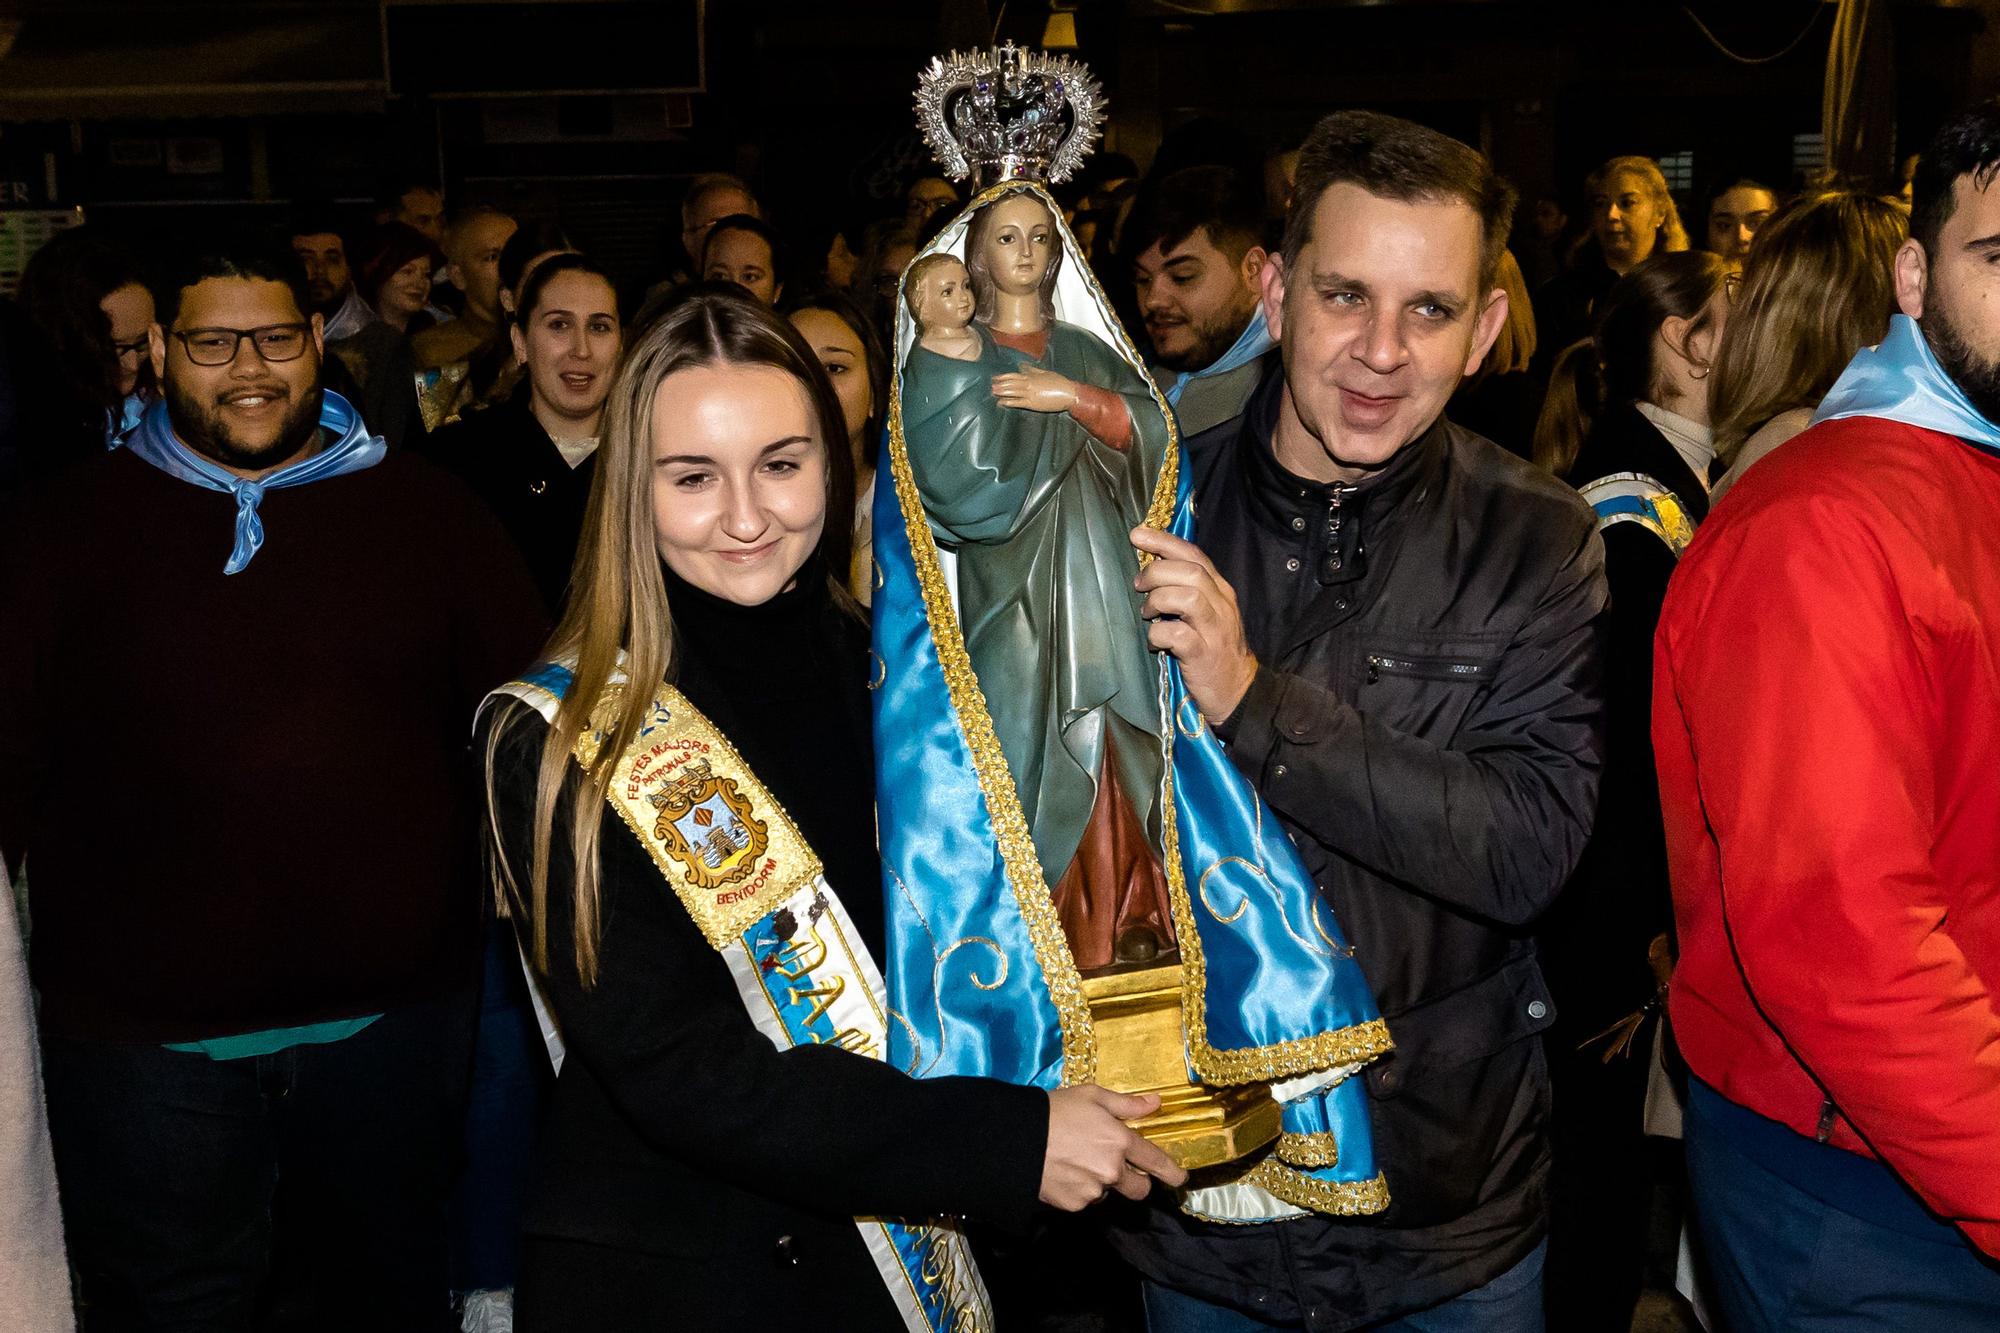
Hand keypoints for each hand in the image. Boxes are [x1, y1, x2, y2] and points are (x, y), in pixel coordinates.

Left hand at [991, 367, 1080, 413]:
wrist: (1068, 393)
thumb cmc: (1059, 382)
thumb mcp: (1045, 373)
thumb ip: (1033, 370)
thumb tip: (1022, 366)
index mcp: (1032, 376)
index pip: (1013, 375)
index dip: (1003, 376)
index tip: (995, 377)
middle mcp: (1029, 384)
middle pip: (1010, 383)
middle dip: (1000, 384)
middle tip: (991, 385)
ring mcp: (1030, 394)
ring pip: (1012, 392)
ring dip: (1001, 392)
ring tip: (993, 392)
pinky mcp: (1032, 403)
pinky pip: (1017, 402)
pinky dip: (1008, 402)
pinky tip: (1001, 402)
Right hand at [1039, 1085, 1187, 1210]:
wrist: (1015, 1138)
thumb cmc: (1055, 1110)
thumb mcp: (1092, 1096)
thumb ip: (1127, 1104)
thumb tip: (1155, 1103)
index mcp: (1120, 1141)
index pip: (1156, 1162)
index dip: (1172, 1172)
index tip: (1179, 1177)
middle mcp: (1112, 1171)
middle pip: (1139, 1189)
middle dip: (1136, 1182)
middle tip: (1120, 1168)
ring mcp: (1093, 1191)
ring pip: (1108, 1192)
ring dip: (1102, 1182)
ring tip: (1078, 1160)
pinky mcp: (1074, 1205)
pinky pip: (1086, 1200)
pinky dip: (1081, 1189)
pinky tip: (1065, 1172)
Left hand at [1130, 526, 1258, 722]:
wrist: (1237, 691)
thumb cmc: (1213, 649)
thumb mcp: (1205, 614)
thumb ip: (1186, 591)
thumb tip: (1150, 572)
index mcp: (1220, 590)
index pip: (1194, 555)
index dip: (1164, 541)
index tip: (1137, 534)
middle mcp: (1221, 605)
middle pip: (1190, 571)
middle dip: (1157, 572)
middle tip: (1139, 585)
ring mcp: (1215, 629)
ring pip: (1187, 597)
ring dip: (1158, 601)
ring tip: (1147, 613)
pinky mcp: (1204, 654)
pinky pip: (1178, 634)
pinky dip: (1158, 634)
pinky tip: (1155, 643)